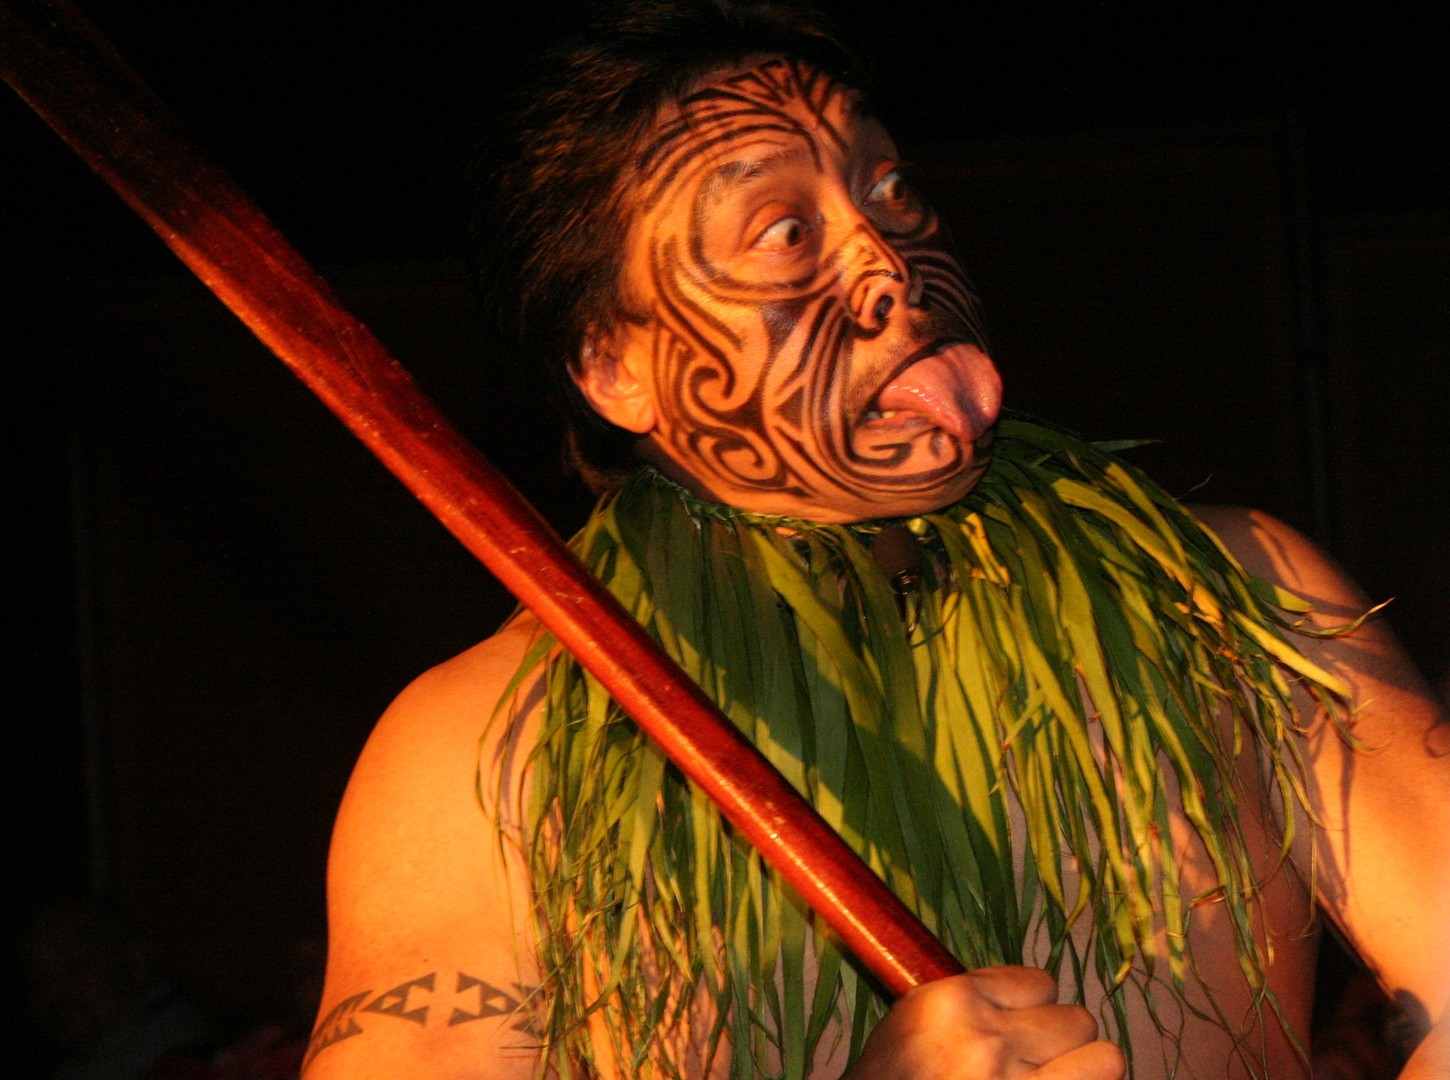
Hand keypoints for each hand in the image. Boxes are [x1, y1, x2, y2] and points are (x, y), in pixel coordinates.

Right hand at [842, 966, 1124, 1078]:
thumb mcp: (911, 1030)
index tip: (1021, 1034)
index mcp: (950, 1002)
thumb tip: (1026, 1001)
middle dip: (1061, 1045)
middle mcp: (988, 1038)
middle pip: (1075, 1018)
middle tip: (1039, 1068)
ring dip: (1087, 1072)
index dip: (1034, 1012)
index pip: (1039, 983)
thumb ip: (965, 1009)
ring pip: (1105, 1057)